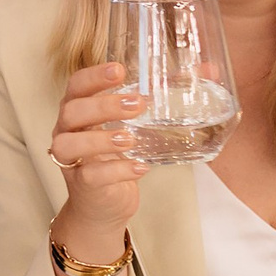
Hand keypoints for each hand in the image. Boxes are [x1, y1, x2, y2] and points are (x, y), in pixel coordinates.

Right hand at [46, 62, 148, 260]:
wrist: (103, 205)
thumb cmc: (117, 156)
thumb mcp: (135, 125)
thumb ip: (165, 97)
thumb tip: (209, 71)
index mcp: (79, 110)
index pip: (76, 85)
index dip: (93, 76)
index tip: (119, 71)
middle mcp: (67, 132)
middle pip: (71, 111)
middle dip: (103, 106)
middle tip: (138, 104)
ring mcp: (71, 160)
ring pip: (69, 144)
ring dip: (101, 139)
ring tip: (130, 138)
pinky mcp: (83, 185)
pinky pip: (92, 176)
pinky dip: (117, 170)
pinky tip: (140, 166)